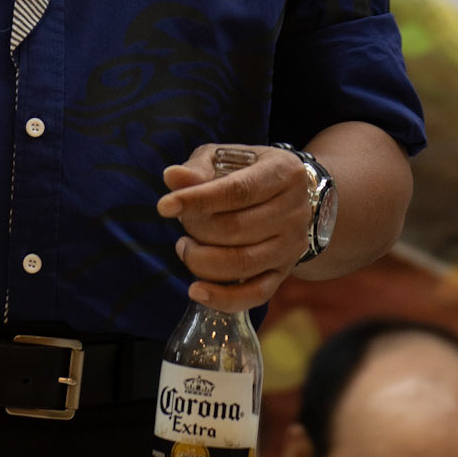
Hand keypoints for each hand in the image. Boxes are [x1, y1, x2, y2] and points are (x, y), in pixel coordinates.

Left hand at [157, 144, 313, 309]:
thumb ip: (198, 168)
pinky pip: (255, 294)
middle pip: (237, 228)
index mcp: (283, 172)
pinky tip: (196, 291)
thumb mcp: (226, 158)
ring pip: (242, 263)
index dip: (198, 199)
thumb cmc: (248, 171)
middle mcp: (294, 211)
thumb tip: (171, 177)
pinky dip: (223, 298)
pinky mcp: (284, 273)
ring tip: (185, 247)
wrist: (290, 197)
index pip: (238, 191)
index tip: (164, 207)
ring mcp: (291, 246)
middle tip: (181, 224)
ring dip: (202, 260)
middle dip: (197, 228)